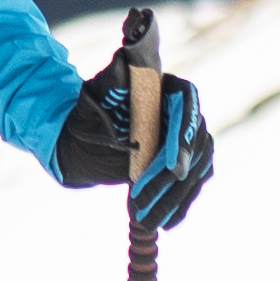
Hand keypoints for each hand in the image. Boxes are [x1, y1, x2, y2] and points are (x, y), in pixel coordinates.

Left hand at [46, 70, 216, 229]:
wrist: (83, 140)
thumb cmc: (88, 113)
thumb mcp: (95, 97)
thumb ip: (112, 81)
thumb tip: (124, 58)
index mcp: (166, 85)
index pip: (187, 103)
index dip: (183, 136)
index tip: (172, 167)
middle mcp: (183, 110)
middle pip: (194, 142)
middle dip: (171, 177)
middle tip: (144, 199)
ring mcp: (187, 138)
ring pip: (196, 168)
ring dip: (175, 197)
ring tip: (149, 219)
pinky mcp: (185, 163)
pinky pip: (192, 184)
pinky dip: (180, 204)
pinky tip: (166, 223)